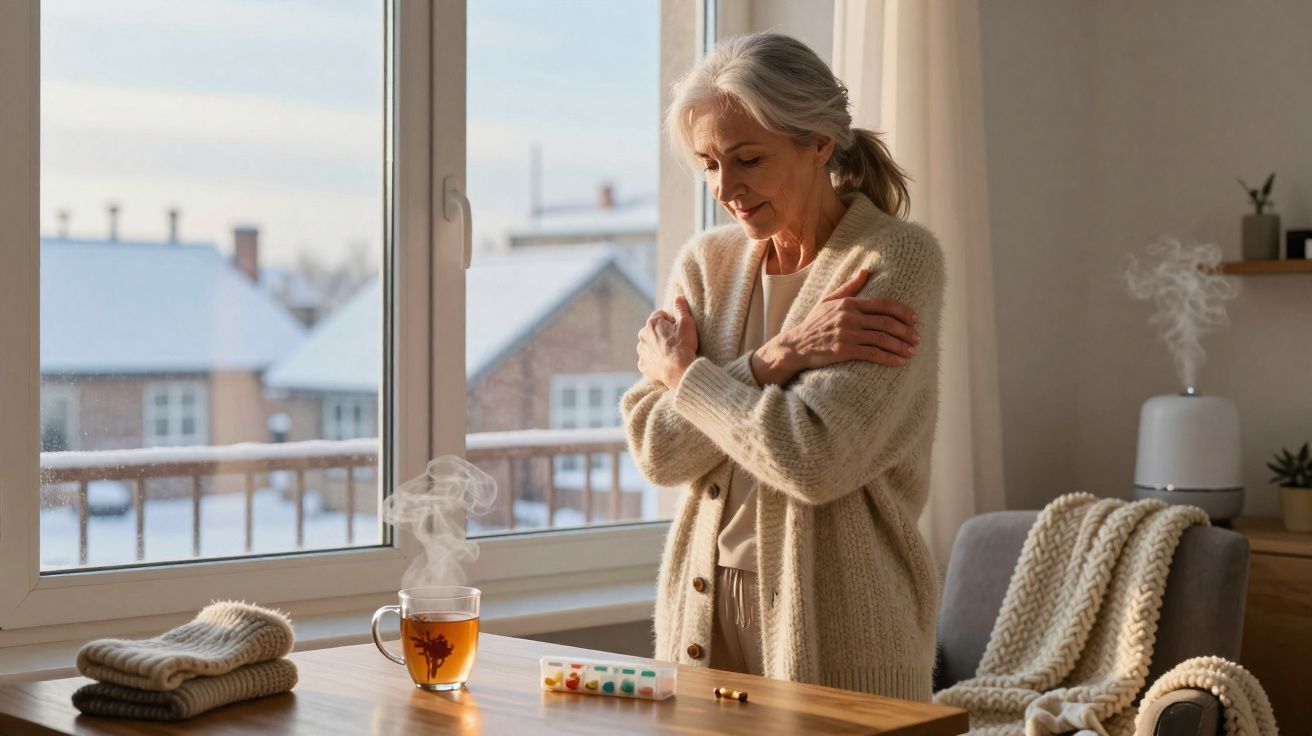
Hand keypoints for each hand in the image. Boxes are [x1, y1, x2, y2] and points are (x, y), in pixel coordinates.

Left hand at [636, 295, 699, 387]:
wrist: (679, 370)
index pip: (661, 315)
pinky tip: (665, 362)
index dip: (672, 320)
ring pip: (649, 344)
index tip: (679, 328)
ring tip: (670, 352)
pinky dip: (654, 360)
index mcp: (652, 323)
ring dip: (657, 346)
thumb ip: (681, 308)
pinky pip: (648, 360)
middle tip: (676, 341)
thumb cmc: (683, 345)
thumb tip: (678, 297)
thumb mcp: (687, 323)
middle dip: (663, 333)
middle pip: (653, 330)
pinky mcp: (643, 365)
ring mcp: (641, 352)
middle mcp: (642, 336)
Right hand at [753, 268, 920, 383]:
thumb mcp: (829, 300)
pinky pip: (872, 354)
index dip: (903, 312)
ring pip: (882, 339)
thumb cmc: (814, 323)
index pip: (883, 304)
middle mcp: (849, 317)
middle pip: (887, 322)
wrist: (796, 345)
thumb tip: (866, 270)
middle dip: (906, 331)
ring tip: (911, 351)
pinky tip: (898, 362)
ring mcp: (847, 334)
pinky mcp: (843, 350)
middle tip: (917, 338)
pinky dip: (888, 358)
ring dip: (900, 346)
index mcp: (849, 303)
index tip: (916, 319)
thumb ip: (849, 287)